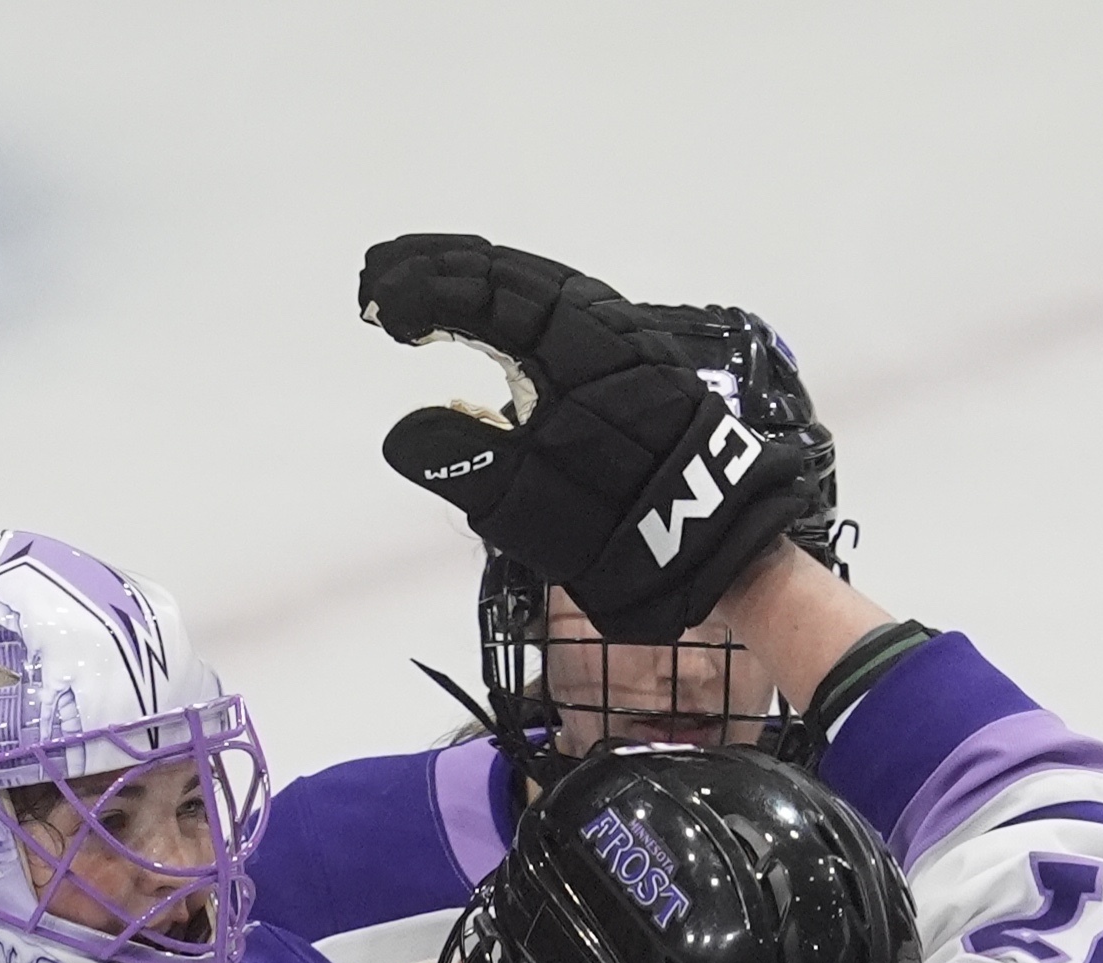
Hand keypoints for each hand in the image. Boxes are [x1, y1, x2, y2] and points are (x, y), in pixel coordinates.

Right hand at [360, 233, 823, 641]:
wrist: (724, 554)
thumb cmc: (635, 535)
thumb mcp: (540, 513)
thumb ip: (470, 466)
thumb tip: (405, 434)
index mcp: (578, 355)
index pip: (489, 298)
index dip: (427, 294)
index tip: (378, 310)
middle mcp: (606, 333)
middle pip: (512, 274)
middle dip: (440, 268)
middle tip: (380, 275)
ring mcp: (625, 343)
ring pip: (541, 284)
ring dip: (477, 278)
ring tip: (420, 284)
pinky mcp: (635, 364)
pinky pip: (565, 309)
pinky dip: (515, 300)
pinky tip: (491, 314)